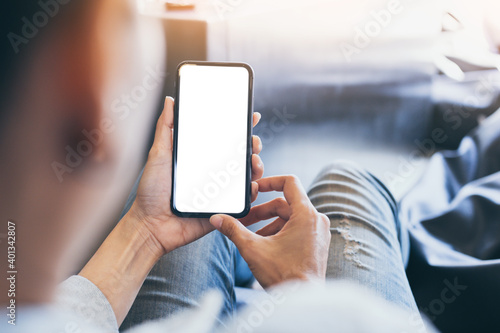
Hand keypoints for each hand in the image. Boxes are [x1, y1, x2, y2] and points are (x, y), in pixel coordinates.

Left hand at [127, 97, 263, 254]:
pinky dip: (251, 192)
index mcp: (199, 158)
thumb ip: (165, 128)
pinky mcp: (222, 208)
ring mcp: (218, 190)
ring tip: (254, 162)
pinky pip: (242, 200)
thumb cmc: (151, 192)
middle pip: (239, 155)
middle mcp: (211, 172)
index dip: (239, 127)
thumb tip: (170, 101)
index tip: (251, 116)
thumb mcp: (158, 155)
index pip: (223, 139)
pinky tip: (252, 185)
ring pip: (245, 176)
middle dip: (252, 146)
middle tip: (253, 142)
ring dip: (256, 166)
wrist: (150, 225)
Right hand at [209, 175, 330, 287]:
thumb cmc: (283, 275)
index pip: (290, 183)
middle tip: (244, 220)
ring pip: (291, 217)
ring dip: (270, 223)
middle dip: (263, 211)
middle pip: (286, 203)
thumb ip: (233, 230)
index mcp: (306, 215)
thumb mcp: (253, 249)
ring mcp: (319, 233)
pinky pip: (298, 229)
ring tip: (252, 237)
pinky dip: (281, 231)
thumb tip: (217, 218)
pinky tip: (265, 245)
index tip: (256, 188)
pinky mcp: (318, 244)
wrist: (301, 300)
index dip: (270, 181)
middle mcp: (317, 220)